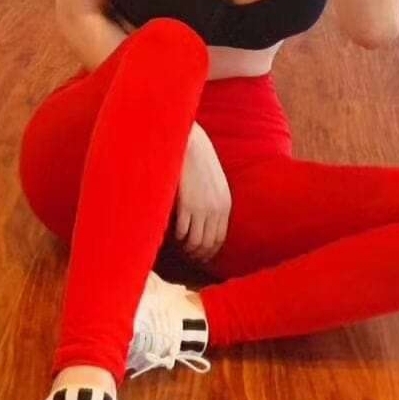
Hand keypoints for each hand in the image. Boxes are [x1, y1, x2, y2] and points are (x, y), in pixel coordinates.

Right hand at [175, 125, 231, 263]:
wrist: (190, 143)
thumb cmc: (199, 161)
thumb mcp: (215, 182)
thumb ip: (214, 201)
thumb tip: (207, 221)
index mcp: (225, 204)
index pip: (219, 239)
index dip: (209, 251)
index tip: (199, 255)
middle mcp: (216, 209)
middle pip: (208, 244)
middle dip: (198, 254)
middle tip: (187, 256)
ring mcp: (202, 209)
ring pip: (195, 242)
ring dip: (187, 249)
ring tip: (179, 248)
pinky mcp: (187, 205)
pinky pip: (183, 232)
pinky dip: (178, 238)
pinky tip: (173, 236)